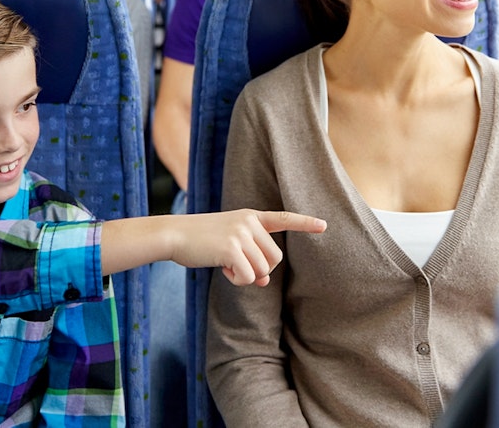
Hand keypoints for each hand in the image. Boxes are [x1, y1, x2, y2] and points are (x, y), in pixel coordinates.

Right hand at [170, 210, 325, 286]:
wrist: (174, 234)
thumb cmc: (201, 241)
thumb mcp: (229, 245)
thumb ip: (249, 257)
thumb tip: (264, 282)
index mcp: (251, 217)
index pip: (283, 218)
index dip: (305, 223)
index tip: (324, 225)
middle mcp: (249, 222)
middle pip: (275, 259)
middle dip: (260, 270)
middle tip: (238, 268)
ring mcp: (241, 233)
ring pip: (262, 270)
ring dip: (246, 277)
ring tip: (227, 266)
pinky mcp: (231, 248)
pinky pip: (247, 277)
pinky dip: (237, 280)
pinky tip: (223, 270)